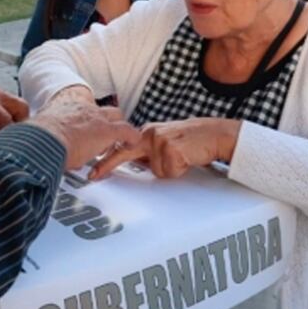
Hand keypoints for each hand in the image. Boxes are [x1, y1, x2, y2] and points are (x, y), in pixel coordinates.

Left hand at [0, 86, 28, 136]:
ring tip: (8, 134)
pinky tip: (3, 126)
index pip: (8, 120)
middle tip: (14, 139)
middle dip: (22, 124)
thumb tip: (4, 136)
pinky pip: (11, 104)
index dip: (11, 134)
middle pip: (22, 108)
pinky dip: (12, 115)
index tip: (12, 146)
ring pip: (19, 105)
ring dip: (18, 119)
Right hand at [28, 101, 140, 169]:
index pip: (81, 109)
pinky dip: (132, 138)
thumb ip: (40, 136)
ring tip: (118, 143)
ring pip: (116, 117)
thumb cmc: (35, 141)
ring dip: (118, 129)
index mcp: (64, 109)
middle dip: (106, 122)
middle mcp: (82, 109)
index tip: (84, 130)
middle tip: (103, 137)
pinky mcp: (107, 131)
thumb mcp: (36, 134)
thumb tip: (32, 146)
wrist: (42, 141)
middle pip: (101, 110)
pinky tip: (133, 143)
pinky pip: (128, 131)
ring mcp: (96, 119)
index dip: (86, 120)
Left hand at [89, 117, 240, 180]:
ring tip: (182, 158)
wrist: (215, 134)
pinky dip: (179, 171)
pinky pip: (169, 173)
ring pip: (156, 171)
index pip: (122, 147)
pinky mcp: (171, 149)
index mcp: (147, 133)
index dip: (107, 160)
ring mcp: (159, 141)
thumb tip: (135, 163)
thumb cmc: (193, 141)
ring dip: (170, 171)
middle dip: (109, 164)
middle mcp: (150, 134)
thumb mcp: (165, 143)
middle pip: (125, 154)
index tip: (93, 171)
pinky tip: (187, 159)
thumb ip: (149, 151)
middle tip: (94, 175)